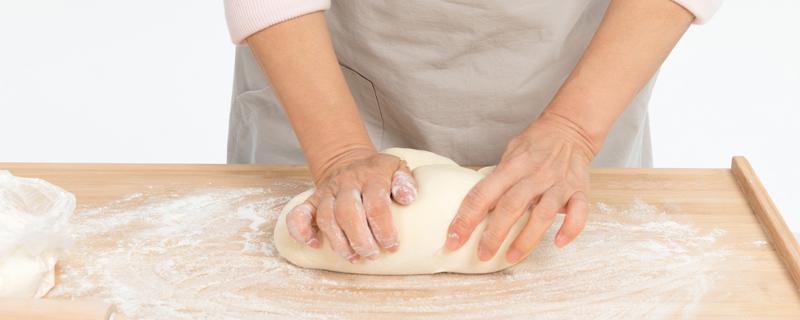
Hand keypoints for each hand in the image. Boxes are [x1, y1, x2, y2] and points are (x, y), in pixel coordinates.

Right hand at [284, 148, 417, 261]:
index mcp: (371, 175)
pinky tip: (315, 244)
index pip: (376, 203)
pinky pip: (298, 214)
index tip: (391, 245)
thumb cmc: (378, 172)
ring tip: (353, 257)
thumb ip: (405, 182)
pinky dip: (301, 231)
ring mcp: (327, 191)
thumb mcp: (397, 169)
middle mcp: (347, 182)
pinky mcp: (312, 200)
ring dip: (339, 242)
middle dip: (360, 239)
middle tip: (371, 254)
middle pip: (348, 212)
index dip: (384, 228)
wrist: (348, 159)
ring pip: (326, 217)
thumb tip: (407, 198)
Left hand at [445, 112, 596, 262]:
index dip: (466, 218)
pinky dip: (570, 228)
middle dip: (494, 234)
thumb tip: (475, 206)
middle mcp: (535, 174)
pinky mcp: (580, 190)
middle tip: (482, 254)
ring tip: (511, 257)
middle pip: (511, 207)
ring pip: (542, 214)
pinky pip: (579, 212)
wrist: (570, 129)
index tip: (454, 239)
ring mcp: (559, 183)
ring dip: (526, 239)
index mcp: (513, 165)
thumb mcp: (510, 153)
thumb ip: (497, 178)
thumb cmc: (535, 145)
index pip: (483, 194)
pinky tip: (558, 242)